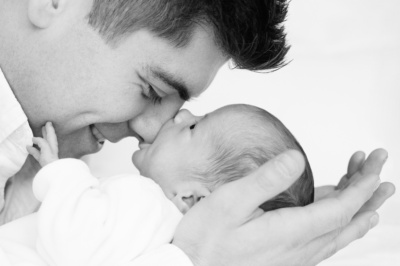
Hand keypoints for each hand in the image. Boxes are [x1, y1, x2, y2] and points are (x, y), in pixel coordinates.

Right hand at [27, 122, 58, 166]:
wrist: (52, 171)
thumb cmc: (50, 158)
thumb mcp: (46, 147)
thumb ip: (40, 141)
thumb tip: (33, 139)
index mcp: (53, 144)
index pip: (51, 134)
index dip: (50, 128)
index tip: (48, 122)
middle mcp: (51, 148)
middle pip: (48, 138)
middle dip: (46, 132)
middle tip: (43, 126)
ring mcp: (47, 154)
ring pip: (42, 145)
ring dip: (38, 141)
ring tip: (33, 137)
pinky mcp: (43, 160)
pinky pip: (37, 153)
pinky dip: (33, 150)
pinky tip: (28, 147)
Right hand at [173, 149, 393, 265]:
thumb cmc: (206, 237)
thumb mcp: (229, 201)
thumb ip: (265, 180)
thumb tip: (296, 159)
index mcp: (289, 232)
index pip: (340, 209)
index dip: (361, 186)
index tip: (375, 166)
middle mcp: (300, 249)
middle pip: (348, 221)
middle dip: (369, 195)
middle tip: (382, 172)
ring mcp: (296, 257)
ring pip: (340, 233)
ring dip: (359, 210)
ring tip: (371, 190)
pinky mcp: (289, 258)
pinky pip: (326, 241)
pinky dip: (341, 224)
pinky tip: (342, 216)